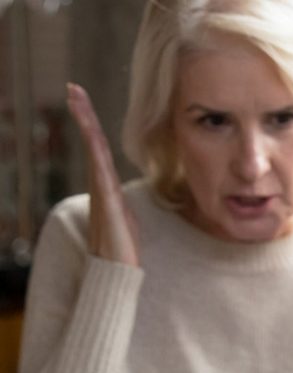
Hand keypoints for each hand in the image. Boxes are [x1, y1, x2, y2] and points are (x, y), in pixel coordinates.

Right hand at [66, 83, 139, 266]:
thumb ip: (121, 207)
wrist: (115, 272)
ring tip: (76, 98)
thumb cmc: (122, 249)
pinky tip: (91, 133)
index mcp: (106, 187)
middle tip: (73, 88)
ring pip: (94, 150)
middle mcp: (100, 185)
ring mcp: (101, 192)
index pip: (100, 149)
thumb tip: (123, 203)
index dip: (92, 125)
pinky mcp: (107, 202)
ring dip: (86, 123)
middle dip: (83, 114)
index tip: (82, 100)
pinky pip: (100, 169)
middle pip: (92, 142)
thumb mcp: (126, 219)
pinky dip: (95, 149)